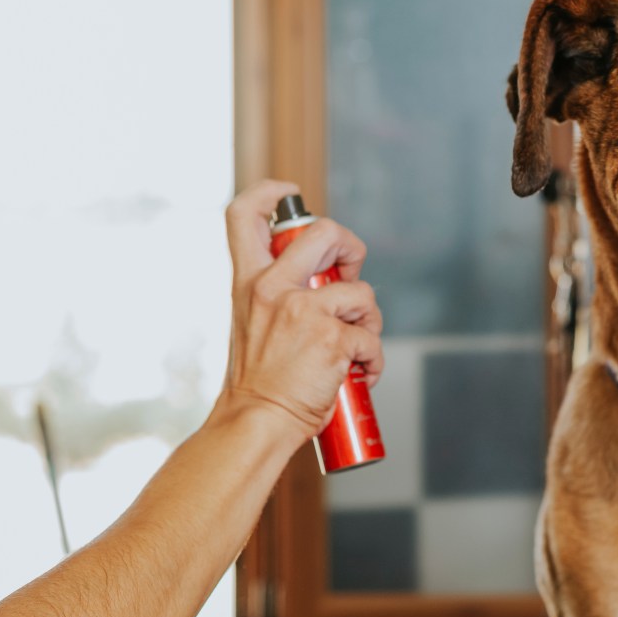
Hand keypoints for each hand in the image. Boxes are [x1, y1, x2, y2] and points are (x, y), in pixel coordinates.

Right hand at [217, 180, 383, 445]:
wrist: (254, 424)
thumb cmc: (258, 383)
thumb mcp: (251, 323)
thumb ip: (277, 295)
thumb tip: (326, 282)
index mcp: (248, 282)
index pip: (244, 215)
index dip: (270, 192)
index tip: (291, 194)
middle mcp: (272, 288)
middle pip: (325, 231)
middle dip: (352, 248)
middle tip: (352, 275)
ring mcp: (303, 311)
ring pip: (362, 292)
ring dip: (370, 321)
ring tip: (355, 349)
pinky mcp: (331, 339)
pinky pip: (371, 339)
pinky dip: (373, 360)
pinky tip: (359, 375)